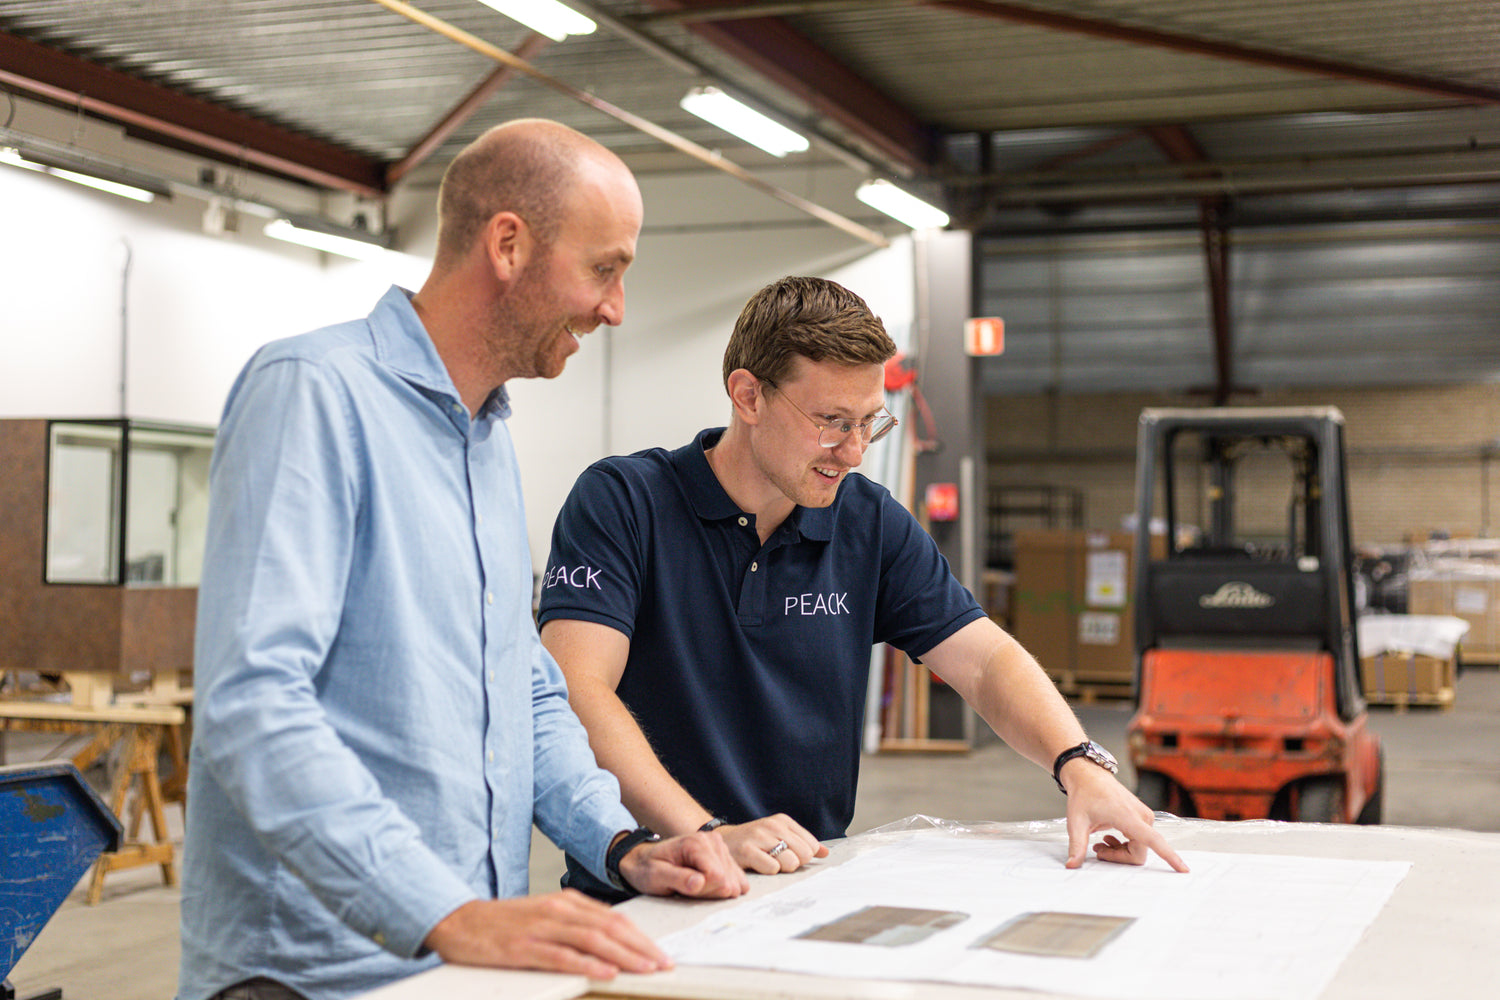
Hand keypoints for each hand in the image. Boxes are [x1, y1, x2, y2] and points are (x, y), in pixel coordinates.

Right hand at [423, 893, 667, 979]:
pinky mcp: (524, 948)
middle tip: (664, 963)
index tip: (660, 952)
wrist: (458, 921)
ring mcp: (541, 928)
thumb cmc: (502, 923)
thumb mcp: (544, 916)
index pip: (614, 919)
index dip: (641, 937)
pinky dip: (587, 965)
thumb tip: (610, 943)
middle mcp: (558, 911)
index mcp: (566, 902)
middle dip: (641, 947)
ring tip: (646, 969)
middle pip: (610, 928)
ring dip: (624, 956)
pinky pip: (562, 957)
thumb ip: (575, 925)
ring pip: (592, 941)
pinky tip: (606, 973)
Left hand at [617, 830, 748, 897]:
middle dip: (709, 891)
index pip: (717, 877)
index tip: (684, 886)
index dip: (702, 890)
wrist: (643, 860)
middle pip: (726, 880)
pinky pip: (736, 878)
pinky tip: (706, 883)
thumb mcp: (655, 877)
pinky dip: (722, 886)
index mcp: (695, 843)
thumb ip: (678, 879)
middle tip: (686, 885)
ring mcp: (719, 846)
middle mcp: (711, 840)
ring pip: (733, 881)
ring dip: (714, 889)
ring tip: (693, 883)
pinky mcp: (724, 854)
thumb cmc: (648, 869)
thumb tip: (699, 883)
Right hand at [717, 814, 828, 873]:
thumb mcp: (779, 836)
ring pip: (790, 862)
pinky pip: (772, 868)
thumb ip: (802, 843)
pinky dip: (768, 872)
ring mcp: (759, 837)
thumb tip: (825, 852)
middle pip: (804, 854)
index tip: (790, 856)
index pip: (811, 844)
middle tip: (778, 861)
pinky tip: (758, 866)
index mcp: (783, 821)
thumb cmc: (754, 841)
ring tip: (768, 863)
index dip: (803, 856)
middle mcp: (772, 825)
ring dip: (781, 869)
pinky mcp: (747, 851)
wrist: (723, 840)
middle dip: (795, 863)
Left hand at [1060, 761, 1189, 872]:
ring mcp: (1145, 816)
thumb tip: (1071, 865)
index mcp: (1128, 817)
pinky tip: (1108, 837)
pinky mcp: (1143, 817)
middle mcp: (1142, 816)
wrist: (1088, 775)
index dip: (1169, 857)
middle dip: (1118, 857)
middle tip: (1097, 849)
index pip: (1154, 841)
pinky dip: (1124, 844)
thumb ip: (1077, 846)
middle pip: (1139, 853)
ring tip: (1100, 843)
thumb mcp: (1076, 822)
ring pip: (1139, 848)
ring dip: (1120, 851)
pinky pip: (1139, 840)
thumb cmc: (1084, 794)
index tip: (1183, 870)